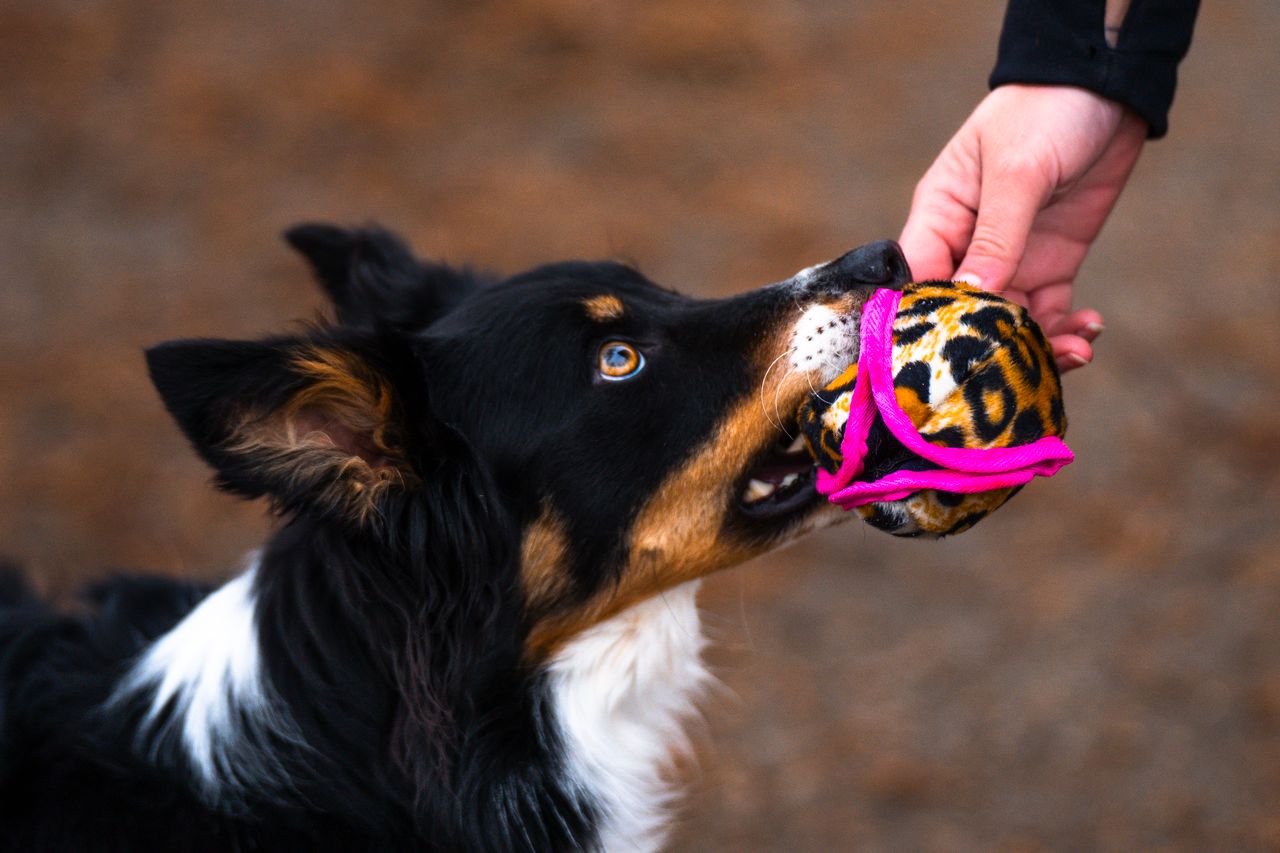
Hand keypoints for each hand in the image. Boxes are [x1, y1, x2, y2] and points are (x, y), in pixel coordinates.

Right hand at [899, 84, 1147, 371]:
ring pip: (1011, 322)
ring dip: (1039, 344)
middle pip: (965, 314)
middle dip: (991, 344)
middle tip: (1022, 367)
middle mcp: (967, 247)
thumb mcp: (1017, 171)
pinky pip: (1051, 311)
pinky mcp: (1051, 263)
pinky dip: (1068, 329)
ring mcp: (1011, 258)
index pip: (917, 282)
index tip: (946, 357)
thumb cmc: (1043, 112)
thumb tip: (973, 298)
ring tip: (1075, 354)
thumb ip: (997, 237)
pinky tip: (1089, 331)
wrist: (1105, 87)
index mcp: (939, 218)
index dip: (926, 322)